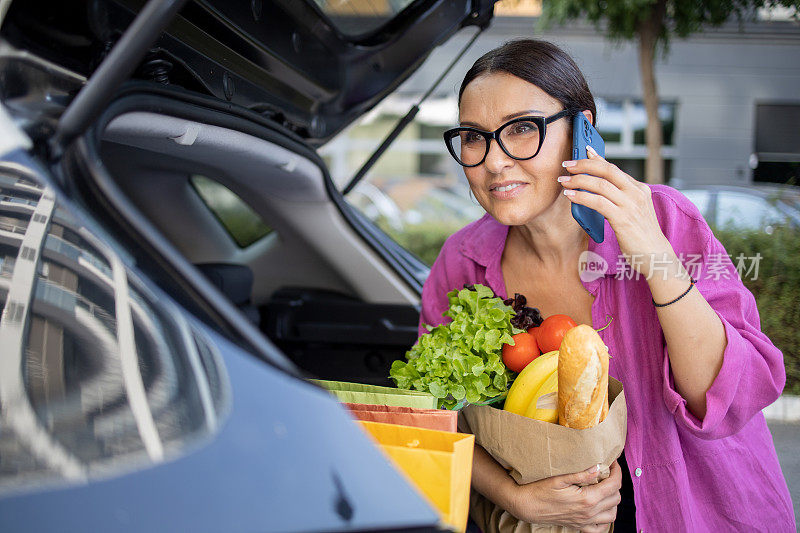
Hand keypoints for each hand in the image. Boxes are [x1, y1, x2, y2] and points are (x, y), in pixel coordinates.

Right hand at [509, 461, 621, 531]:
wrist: (527, 506)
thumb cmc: (540, 489)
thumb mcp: (560, 478)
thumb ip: (581, 474)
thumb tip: (598, 468)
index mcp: (587, 499)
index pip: (613, 485)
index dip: (617, 472)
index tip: (612, 463)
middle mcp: (589, 513)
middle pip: (616, 498)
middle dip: (615, 483)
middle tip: (607, 473)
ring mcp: (585, 522)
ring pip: (613, 514)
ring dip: (613, 501)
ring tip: (604, 489)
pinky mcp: (579, 527)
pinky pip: (601, 528)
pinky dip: (606, 519)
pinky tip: (600, 508)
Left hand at [559, 146, 674, 278]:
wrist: (656, 256)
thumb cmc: (641, 236)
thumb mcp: (634, 211)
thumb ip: (619, 198)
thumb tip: (597, 188)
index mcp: (640, 189)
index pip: (614, 168)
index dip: (597, 158)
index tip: (584, 150)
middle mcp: (636, 193)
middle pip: (607, 170)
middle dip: (584, 165)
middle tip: (567, 164)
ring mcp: (631, 205)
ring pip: (600, 184)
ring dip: (578, 180)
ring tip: (564, 181)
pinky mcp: (623, 218)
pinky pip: (598, 202)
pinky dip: (582, 196)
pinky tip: (571, 195)